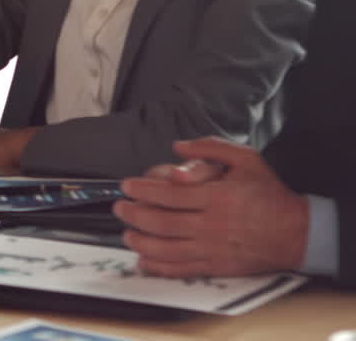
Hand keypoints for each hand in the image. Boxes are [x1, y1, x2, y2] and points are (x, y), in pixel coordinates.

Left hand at [114, 137, 307, 277]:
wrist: (297, 231)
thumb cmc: (269, 193)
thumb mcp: (246, 159)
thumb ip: (210, 148)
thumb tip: (176, 147)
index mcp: (217, 197)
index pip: (169, 195)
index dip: (142, 191)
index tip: (127, 186)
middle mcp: (212, 225)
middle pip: (161, 222)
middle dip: (134, 214)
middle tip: (119, 207)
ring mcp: (214, 249)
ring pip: (166, 248)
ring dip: (140, 241)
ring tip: (126, 233)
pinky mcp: (217, 267)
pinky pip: (182, 269)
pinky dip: (158, 267)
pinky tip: (143, 260)